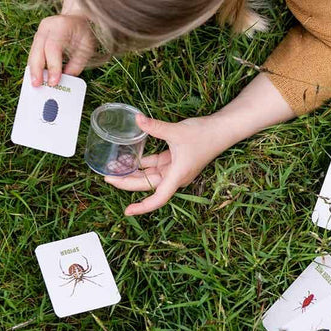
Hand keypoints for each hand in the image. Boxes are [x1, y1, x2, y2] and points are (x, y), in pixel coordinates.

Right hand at [28, 14, 95, 86]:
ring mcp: (39, 31)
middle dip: (37, 70)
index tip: (53, 81)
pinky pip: (33, 53)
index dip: (52, 66)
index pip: (53, 47)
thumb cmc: (83, 32)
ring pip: (33, 52)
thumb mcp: (87, 46)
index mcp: (61, 25)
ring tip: (35, 84)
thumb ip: (77, 63)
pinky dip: (34, 65)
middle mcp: (47, 26)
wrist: (76, 17)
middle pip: (38, 49)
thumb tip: (65, 79)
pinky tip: (36, 76)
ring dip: (33, 70)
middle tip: (37, 85)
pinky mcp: (37, 37)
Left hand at [105, 113, 233, 215]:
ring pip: (151, 175)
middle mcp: (175, 176)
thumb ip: (155, 127)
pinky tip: (131, 157)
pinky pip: (156, 165)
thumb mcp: (177, 131)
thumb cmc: (205, 135)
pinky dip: (144, 162)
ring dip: (134, 172)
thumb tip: (137, 119)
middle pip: (148, 185)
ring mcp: (175, 168)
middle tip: (107, 177)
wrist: (222, 129)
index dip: (142, 207)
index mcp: (177, 175)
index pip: (158, 198)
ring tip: (115, 167)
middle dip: (127, 182)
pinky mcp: (176, 160)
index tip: (127, 211)